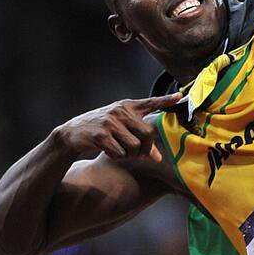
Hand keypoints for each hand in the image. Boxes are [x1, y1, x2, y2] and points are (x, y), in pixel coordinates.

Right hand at [54, 93, 182, 161]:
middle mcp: (121, 111)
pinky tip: (109, 151)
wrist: (73, 132)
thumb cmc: (103, 130)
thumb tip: (158, 158)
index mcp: (128, 106)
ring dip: (130, 154)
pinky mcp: (101, 135)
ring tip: (120, 150)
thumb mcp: (121, 128)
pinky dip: (117, 156)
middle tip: (140, 154)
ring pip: (135, 146)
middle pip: (147, 134)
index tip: (180, 96)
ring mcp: (110, 122)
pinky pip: (120, 152)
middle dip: (146, 149)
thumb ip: (140, 138)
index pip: (151, 102)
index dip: (166, 100)